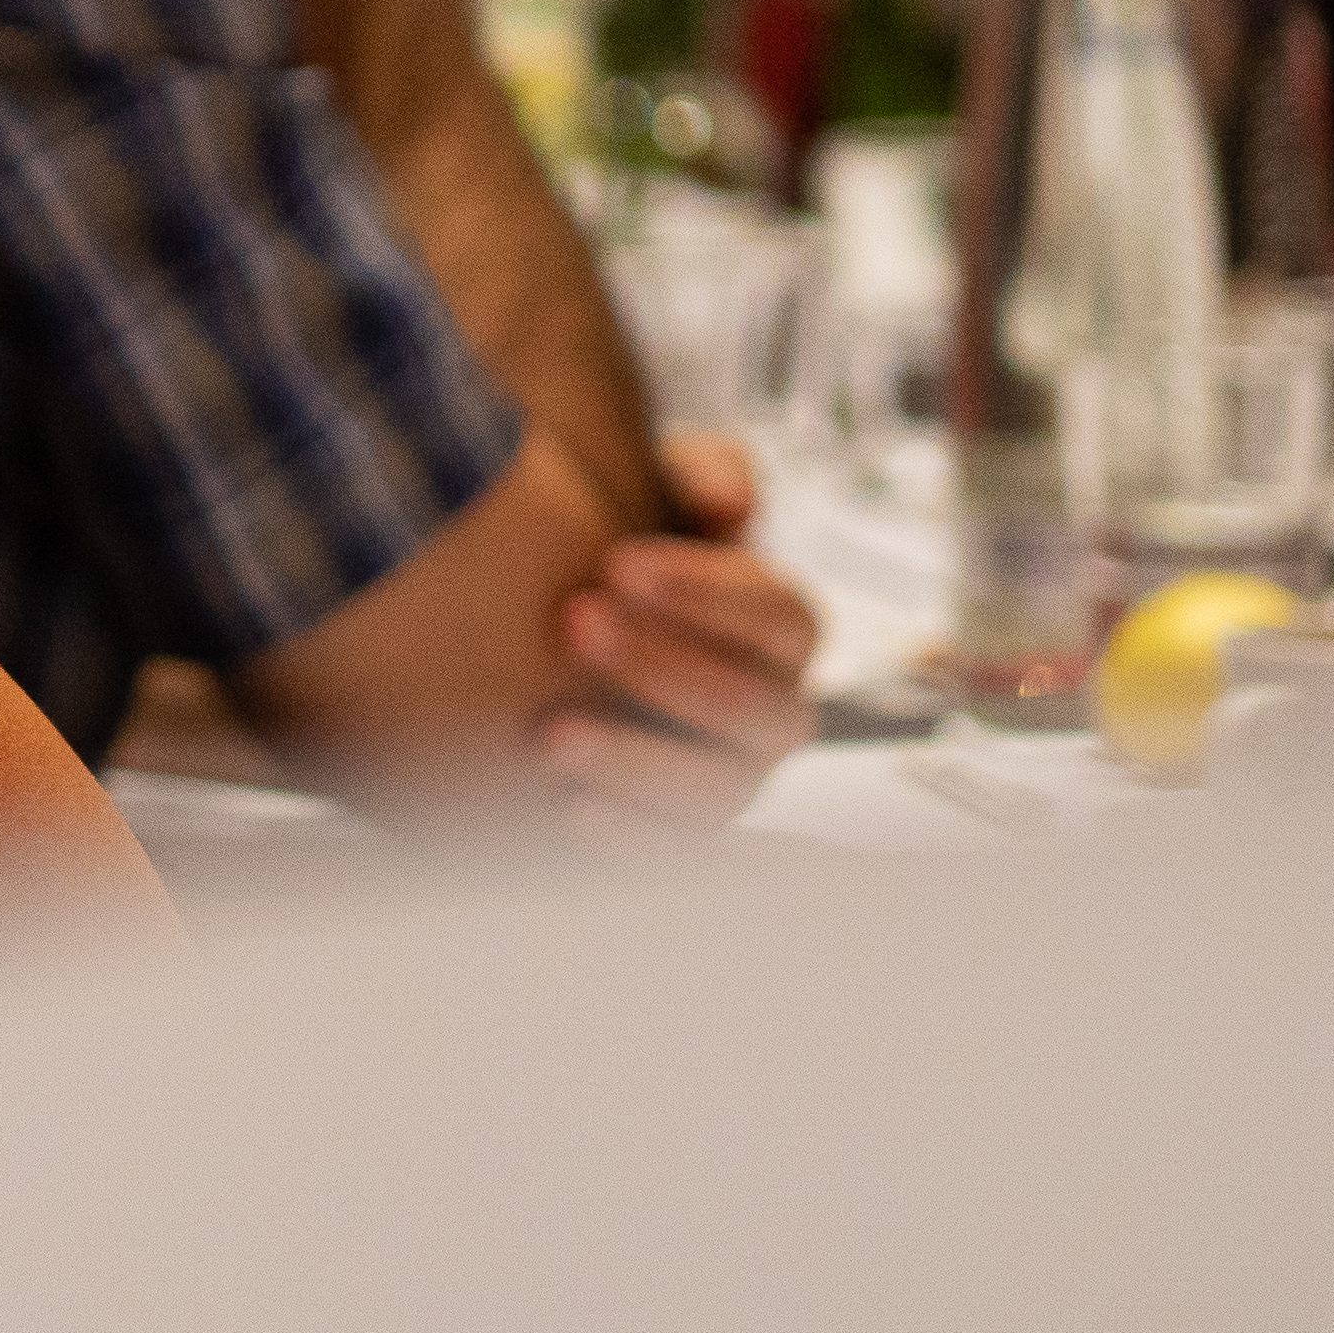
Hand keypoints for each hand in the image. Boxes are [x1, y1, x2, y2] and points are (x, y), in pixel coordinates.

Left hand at [534, 430, 819, 827]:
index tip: (616, 560)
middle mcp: (772, 714)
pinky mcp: (679, 836)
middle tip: (574, 623)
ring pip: (716, 791)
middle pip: (752, 706)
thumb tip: (725, 496)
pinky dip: (629, 839)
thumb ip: (699, 475)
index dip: (706, 591)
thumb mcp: (660, 493)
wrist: (562, 634)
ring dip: (637, 761)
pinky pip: (674, 857)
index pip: (780, 615)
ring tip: (551, 734)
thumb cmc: (627, 555)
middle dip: (663, 667)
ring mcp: (731, 782)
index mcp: (782, 631)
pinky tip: (566, 809)